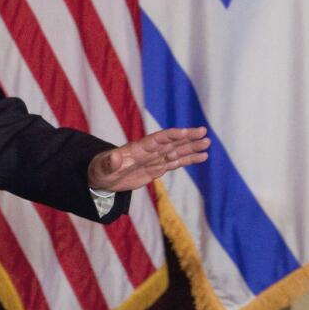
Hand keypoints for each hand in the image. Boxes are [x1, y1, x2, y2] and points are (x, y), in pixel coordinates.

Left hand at [88, 126, 209, 191]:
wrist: (103, 177)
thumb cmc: (101, 169)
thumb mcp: (103, 167)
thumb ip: (111, 162)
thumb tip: (115, 157)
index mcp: (138, 148)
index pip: (158, 139)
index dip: (171, 135)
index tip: (186, 132)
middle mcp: (149, 151)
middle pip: (171, 142)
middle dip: (187, 138)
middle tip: (203, 132)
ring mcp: (155, 159)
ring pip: (176, 151)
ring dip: (191, 147)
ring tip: (207, 143)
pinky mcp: (157, 169)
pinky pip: (176, 163)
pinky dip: (189, 159)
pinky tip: (202, 156)